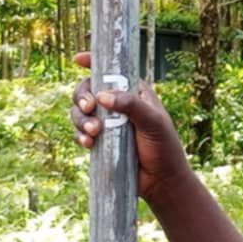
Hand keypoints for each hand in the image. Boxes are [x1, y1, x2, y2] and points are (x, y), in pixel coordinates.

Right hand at [71, 51, 193, 202]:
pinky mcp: (100, 142)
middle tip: (88, 108)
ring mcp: (107, 124)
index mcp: (134, 93)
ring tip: (93, 132)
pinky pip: (81, 133)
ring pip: (80, 112)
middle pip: (88, 91)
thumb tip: (103, 96)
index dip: (94, 63)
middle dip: (82, 97)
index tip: (78, 59)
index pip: (112, 72)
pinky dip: (80, 135)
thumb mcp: (153, 122)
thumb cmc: (164, 147)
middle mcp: (118, 105)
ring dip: (80, 119)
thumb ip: (131, 106)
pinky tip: (88, 143)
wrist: (161, 181)